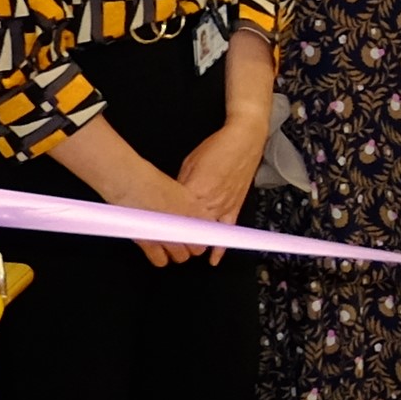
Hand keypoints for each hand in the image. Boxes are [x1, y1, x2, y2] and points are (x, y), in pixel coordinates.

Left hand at [172, 107, 263, 250]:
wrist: (244, 140)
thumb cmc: (218, 147)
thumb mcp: (189, 164)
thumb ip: (180, 186)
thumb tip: (170, 199)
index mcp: (196, 190)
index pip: (177, 216)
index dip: (165, 229)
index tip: (156, 238)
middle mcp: (211, 202)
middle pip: (191, 229)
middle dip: (178, 240)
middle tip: (167, 250)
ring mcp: (224, 207)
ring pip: (207, 234)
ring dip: (196, 244)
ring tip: (184, 255)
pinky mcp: (235, 207)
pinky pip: (227, 232)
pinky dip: (221, 247)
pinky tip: (213, 259)